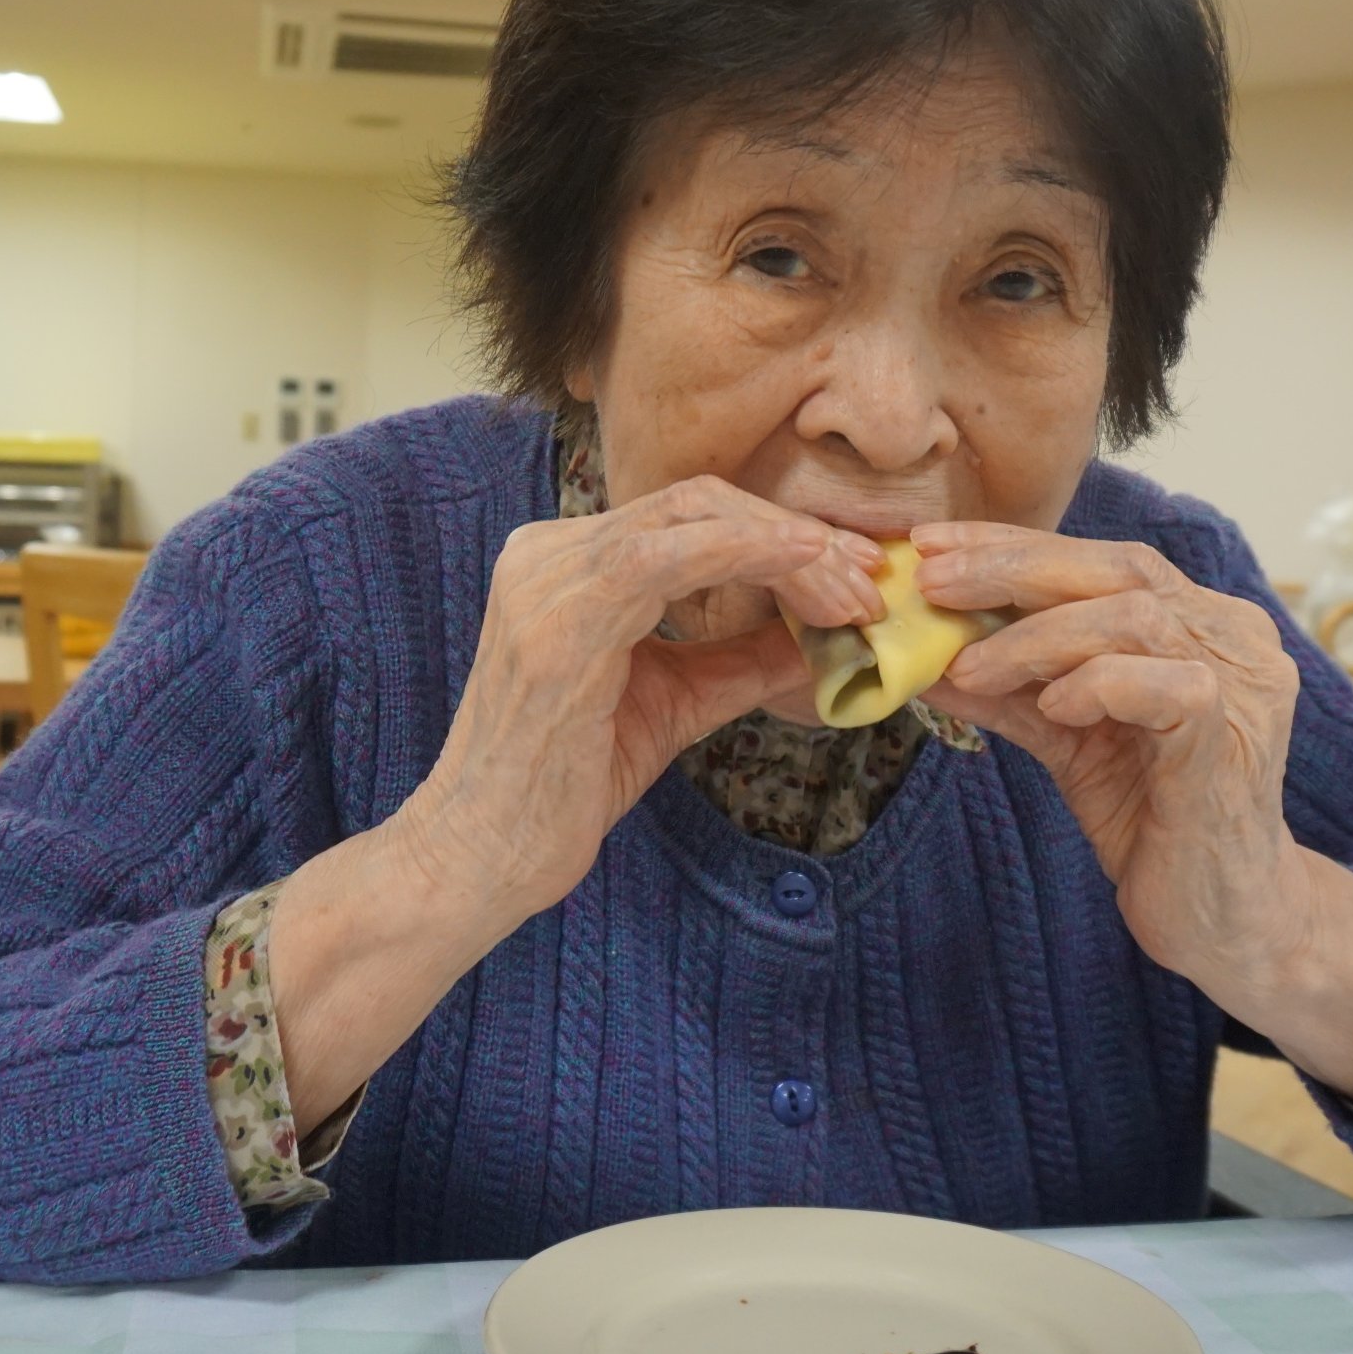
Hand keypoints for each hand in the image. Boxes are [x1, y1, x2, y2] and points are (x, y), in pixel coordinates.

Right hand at [415, 476, 886, 920]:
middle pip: (699, 501)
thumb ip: (740, 660)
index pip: (692, 516)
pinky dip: (748, 553)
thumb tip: (823, 636)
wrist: (485, 852)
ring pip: (694, 517)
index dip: (780, 535)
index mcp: (568, 562)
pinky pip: (668, 556)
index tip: (852, 578)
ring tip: (851, 594)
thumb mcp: (676, 702)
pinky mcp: (561, 618)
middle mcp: (549, 551)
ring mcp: (548, 576)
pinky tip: (804, 569)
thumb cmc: (566, 783)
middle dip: (796, 535)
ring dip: (788, 549)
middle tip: (867, 583)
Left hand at [911, 522, 1352, 1131]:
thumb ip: (1008, 690)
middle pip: (1119, 569)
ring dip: (1036, 637)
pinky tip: (1051, 709)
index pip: (1100, 560)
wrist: (1220, 917)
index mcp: (1198, 621)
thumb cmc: (1150, 819)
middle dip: (1012, 568)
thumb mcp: (1064, 740)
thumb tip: (920, 653)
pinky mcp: (1236, 735)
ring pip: (1134, 616)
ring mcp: (1244, 681)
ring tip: (969, 666)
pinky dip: (1095, 684)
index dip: (1013, 546)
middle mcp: (1232, 635)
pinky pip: (1165, 683)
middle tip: (932, 582)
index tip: (932, 548)